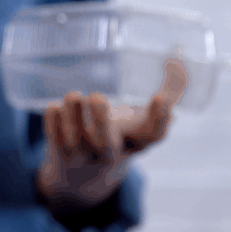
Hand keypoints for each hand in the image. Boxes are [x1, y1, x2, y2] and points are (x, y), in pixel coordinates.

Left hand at [36, 57, 188, 214]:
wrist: (83, 179)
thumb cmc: (121, 135)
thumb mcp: (144, 118)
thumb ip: (168, 90)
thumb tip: (178, 52)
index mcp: (137, 140)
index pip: (154, 134)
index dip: (160, 118)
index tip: (160, 97)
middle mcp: (110, 150)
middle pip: (106, 144)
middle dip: (100, 120)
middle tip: (97, 96)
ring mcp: (83, 154)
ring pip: (74, 139)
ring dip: (72, 114)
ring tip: (74, 95)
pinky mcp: (59, 152)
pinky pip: (53, 137)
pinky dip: (52, 120)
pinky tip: (54, 107)